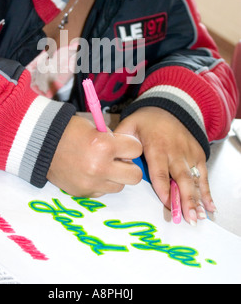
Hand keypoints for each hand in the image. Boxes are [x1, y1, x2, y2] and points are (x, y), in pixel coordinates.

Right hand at [47, 114, 142, 197]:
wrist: (41, 144)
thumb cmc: (69, 131)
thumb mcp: (95, 127)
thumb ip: (113, 139)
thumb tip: (126, 153)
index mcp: (104, 145)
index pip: (136, 150)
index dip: (131, 145)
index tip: (124, 143)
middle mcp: (100, 167)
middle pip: (135, 176)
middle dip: (129, 166)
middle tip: (119, 159)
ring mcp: (91, 183)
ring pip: (120, 186)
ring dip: (115, 177)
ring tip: (102, 165)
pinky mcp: (83, 193)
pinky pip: (103, 192)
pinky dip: (100, 184)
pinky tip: (90, 172)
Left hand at [114, 107, 216, 225]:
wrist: (168, 107)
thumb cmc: (145, 121)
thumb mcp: (129, 125)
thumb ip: (120, 142)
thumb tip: (115, 160)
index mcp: (156, 146)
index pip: (160, 171)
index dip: (164, 189)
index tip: (168, 204)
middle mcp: (175, 151)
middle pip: (181, 178)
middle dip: (185, 198)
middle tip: (187, 217)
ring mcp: (188, 153)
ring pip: (194, 179)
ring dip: (196, 199)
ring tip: (198, 217)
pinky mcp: (197, 155)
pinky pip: (203, 175)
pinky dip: (206, 191)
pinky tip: (209, 206)